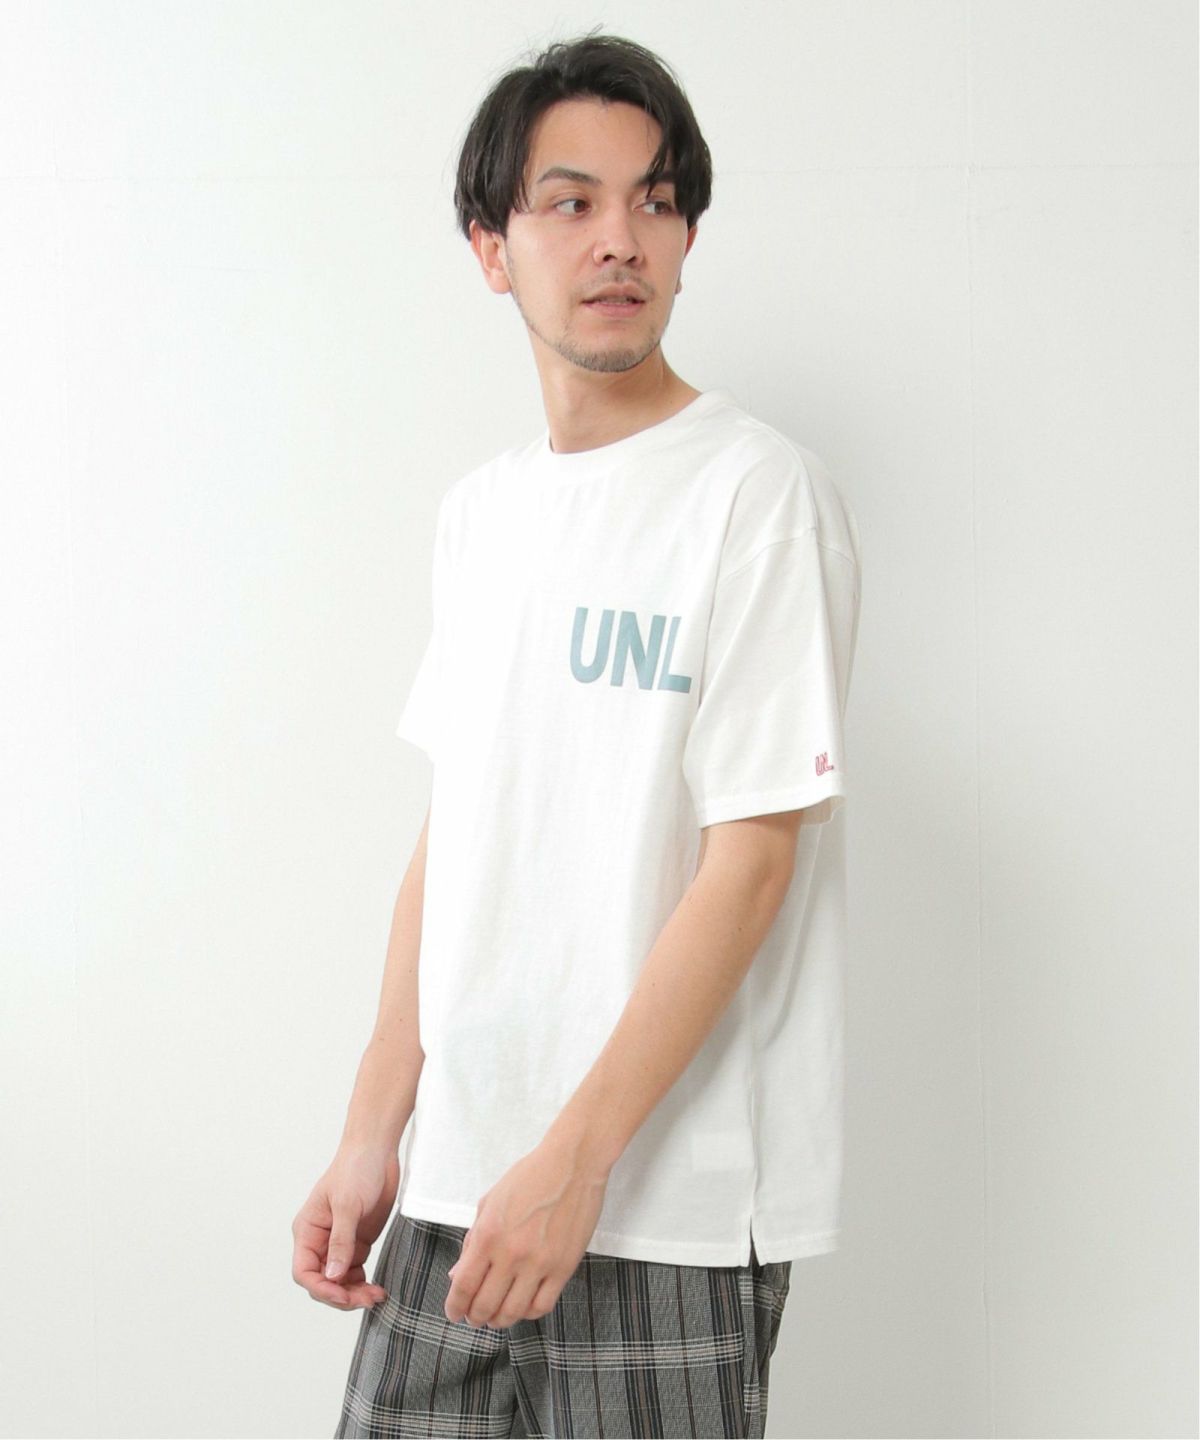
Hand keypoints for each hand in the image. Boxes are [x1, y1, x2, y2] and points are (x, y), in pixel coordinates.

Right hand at [292, 1144, 398, 1310]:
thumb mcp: (347, 1204)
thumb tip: (332, 1276)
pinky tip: (377, 1288)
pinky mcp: (358, 1241)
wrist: (378, 1150)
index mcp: (308, 1230)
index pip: (304, 1271)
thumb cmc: (356, 1168)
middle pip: (323, 1281)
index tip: (342, 1295)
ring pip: (340, 1281)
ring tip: (377, 1296)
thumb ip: (341, 1241)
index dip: (321, 1288)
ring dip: (355, 1293)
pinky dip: (363, 1284)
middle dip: (342, 1295)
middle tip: (367, 1300)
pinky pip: (355, 1272)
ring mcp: (340, 1242)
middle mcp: (320, 1240)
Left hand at [444, 1131, 610, 1329]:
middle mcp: (511, 1253)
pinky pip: (542, 1305)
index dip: (454, 1307)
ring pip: (513, 1313)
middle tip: (474, 1316)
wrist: (572, 1163)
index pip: (463, 1286)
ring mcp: (539, 1263)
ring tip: (497, 1315)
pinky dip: (529, 1313)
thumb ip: (472, 1240)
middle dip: (475, 1317)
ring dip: (500, 1320)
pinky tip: (523, 1305)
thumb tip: (458, 1274)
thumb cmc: (529, 1177)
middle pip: (485, 1306)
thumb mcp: (490, 1202)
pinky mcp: (564, 1267)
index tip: (454, 1312)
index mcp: (488, 1234)